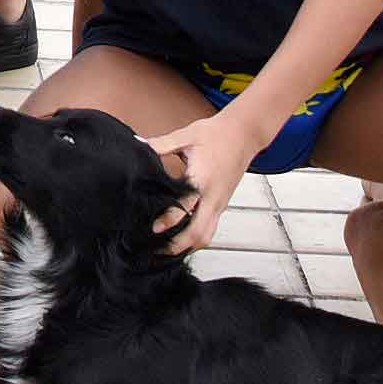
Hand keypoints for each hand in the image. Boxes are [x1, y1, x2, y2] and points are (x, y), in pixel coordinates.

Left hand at [143, 111, 262, 257]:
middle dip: (178, 245)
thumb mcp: (186, 135)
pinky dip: (197, 237)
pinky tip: (183, 236)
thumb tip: (138, 145)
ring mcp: (220, 203)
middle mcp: (213, 197)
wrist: (244, 134)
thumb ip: (161, 144)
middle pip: (199, 233)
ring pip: (207, 235)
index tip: (153, 229)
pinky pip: (211, 227)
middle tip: (158, 249)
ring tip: (168, 249)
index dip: (168, 222)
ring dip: (189, 245)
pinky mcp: (223, 203)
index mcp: (202, 180)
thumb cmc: (216, 134)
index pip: (184, 209)